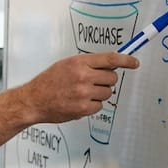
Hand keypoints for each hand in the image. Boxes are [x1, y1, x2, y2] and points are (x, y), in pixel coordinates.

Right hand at [18, 52, 138, 123]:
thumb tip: (109, 66)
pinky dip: (92, 105)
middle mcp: (83, 76)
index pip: (110, 59)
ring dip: (99, 94)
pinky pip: (99, 106)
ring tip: (82, 94)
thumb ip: (87, 64)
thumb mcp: (66, 65)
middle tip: (94, 83)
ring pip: (107, 93)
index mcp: (79, 62)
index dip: (126, 60)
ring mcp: (84, 93)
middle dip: (106, 81)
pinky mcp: (83, 108)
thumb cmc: (48, 82)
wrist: (33, 100)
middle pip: (112, 78)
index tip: (134, 63)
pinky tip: (79, 102)